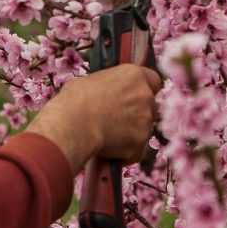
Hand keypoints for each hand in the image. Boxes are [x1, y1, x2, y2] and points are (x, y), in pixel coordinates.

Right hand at [26, 64, 161, 174]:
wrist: (72, 125)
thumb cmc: (74, 100)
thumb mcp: (91, 82)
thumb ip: (110, 87)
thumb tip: (105, 94)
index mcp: (134, 75)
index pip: (154, 81)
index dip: (145, 90)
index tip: (136, 97)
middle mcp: (145, 95)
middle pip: (150, 106)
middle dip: (138, 114)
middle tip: (117, 120)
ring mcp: (146, 120)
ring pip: (144, 129)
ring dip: (131, 133)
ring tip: (107, 137)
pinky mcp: (141, 142)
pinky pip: (135, 150)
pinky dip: (125, 153)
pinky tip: (107, 150)